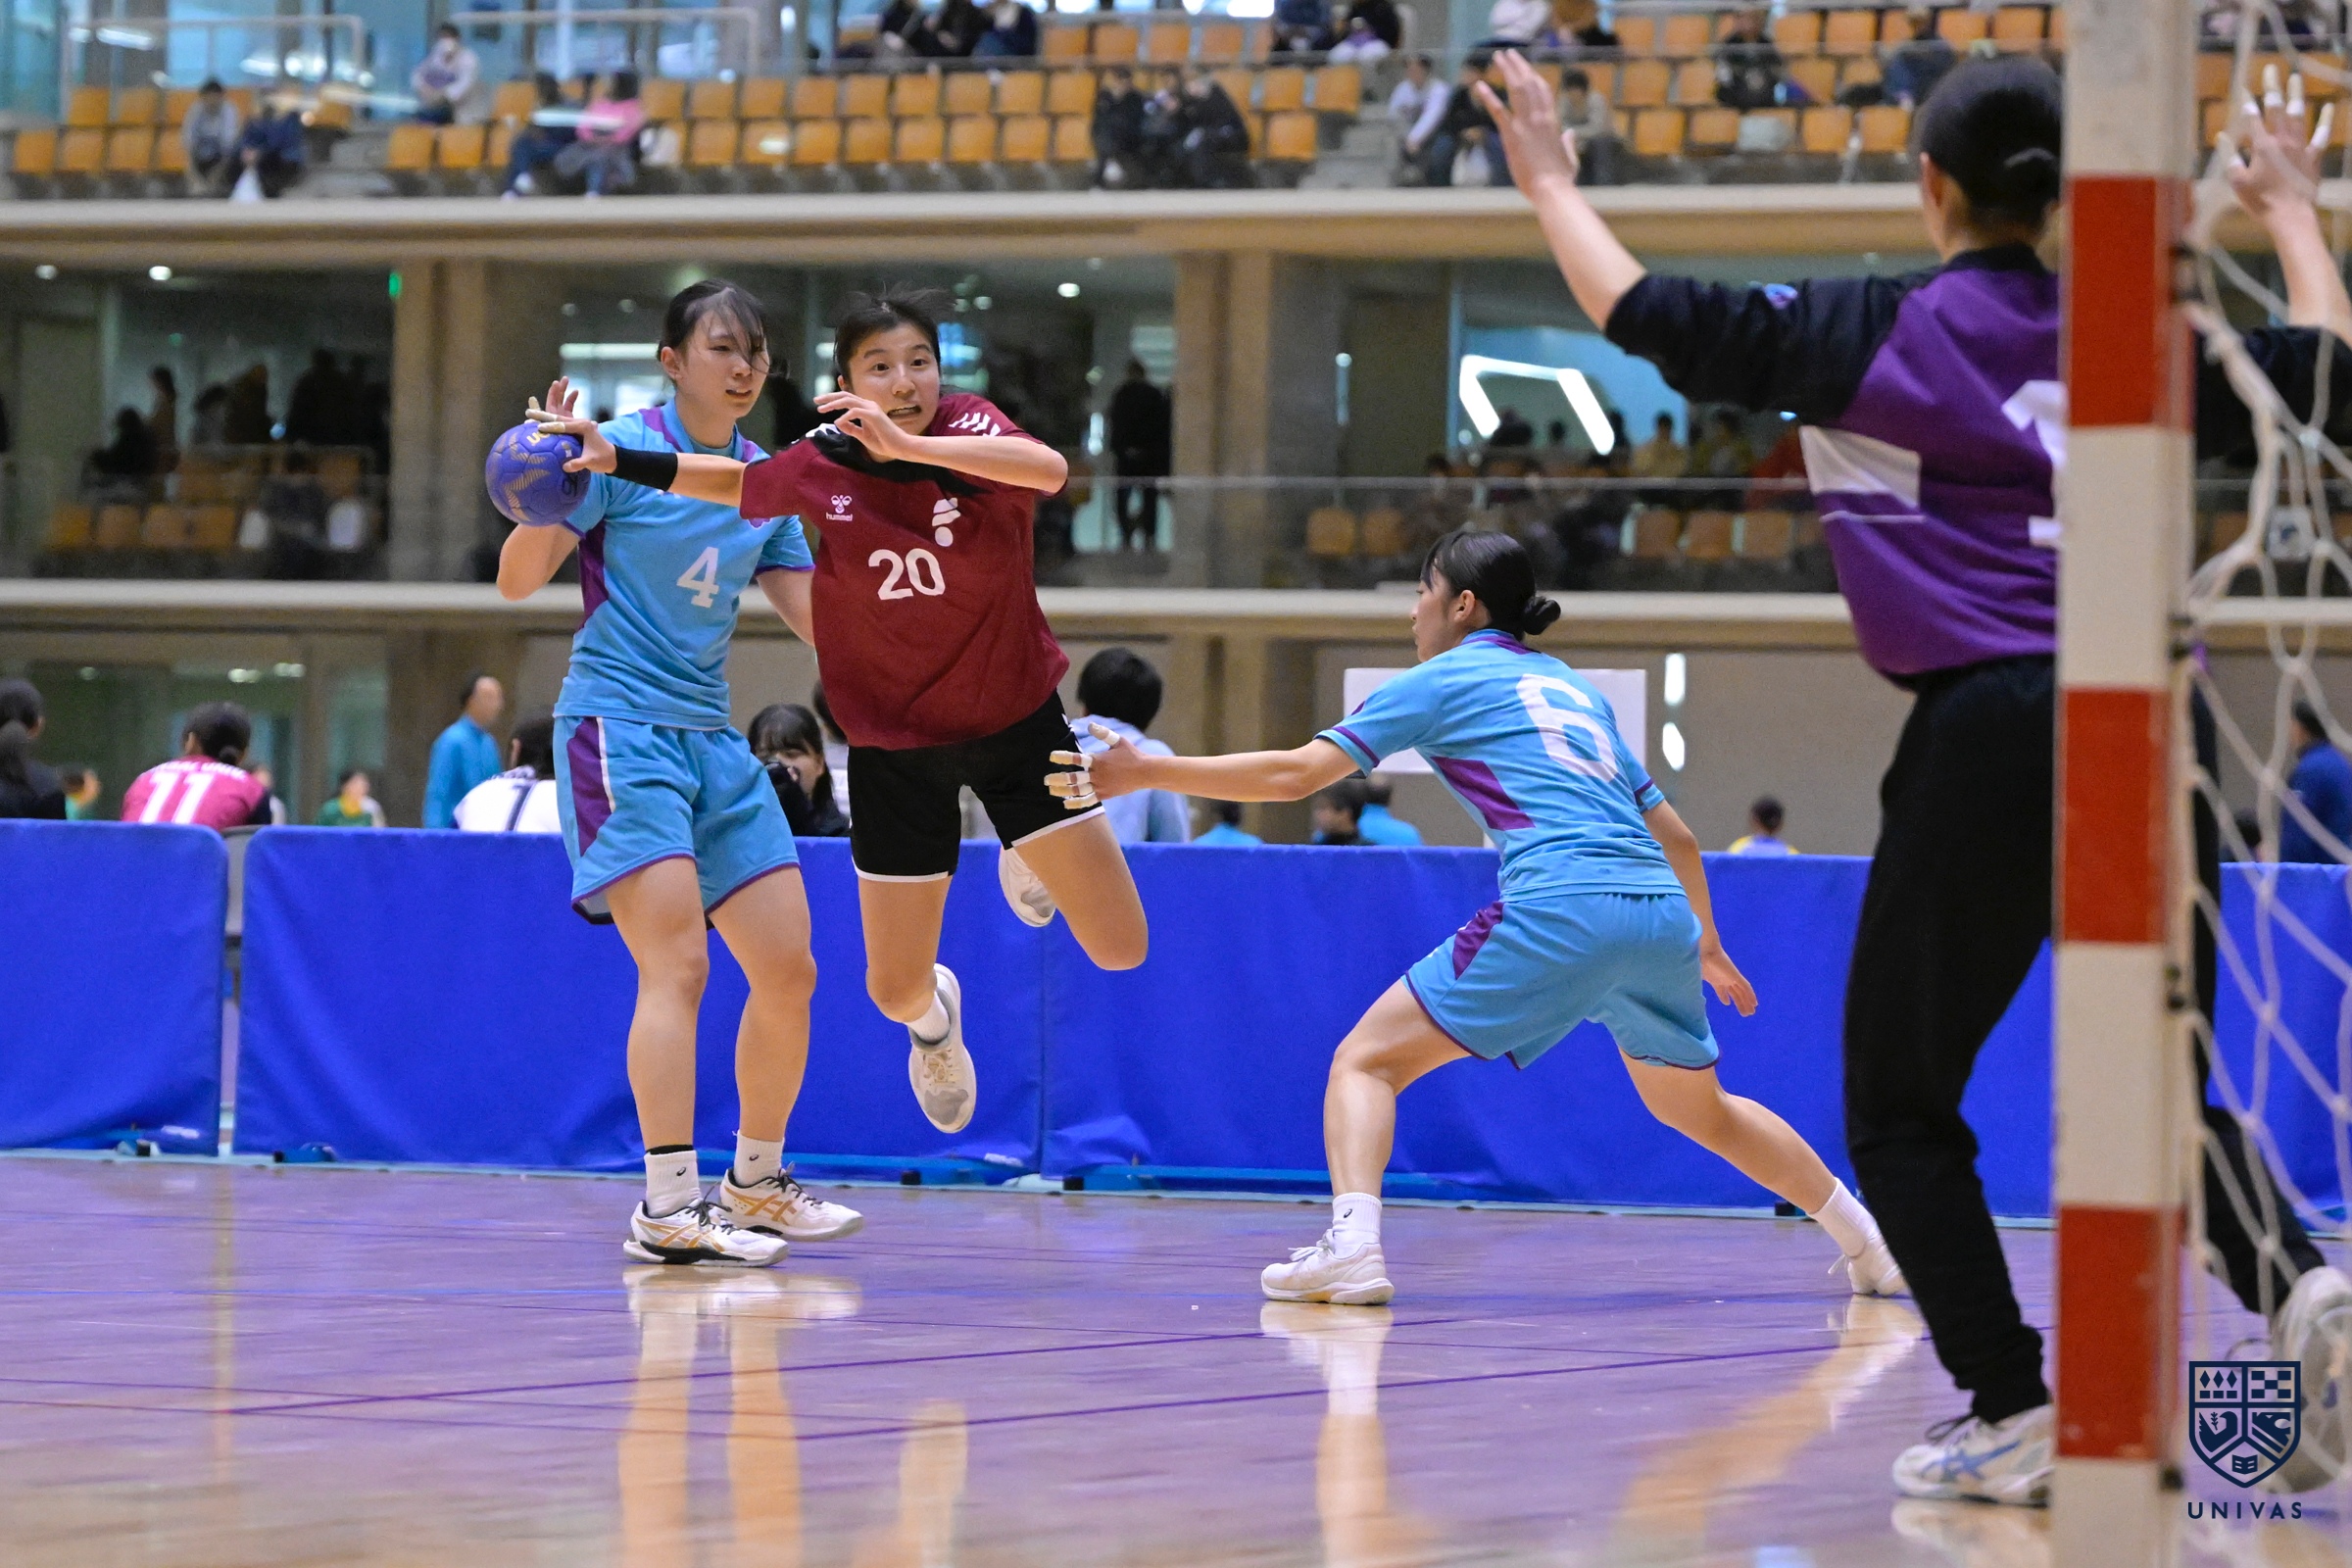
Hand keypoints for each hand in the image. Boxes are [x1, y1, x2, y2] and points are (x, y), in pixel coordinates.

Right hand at [531, 381, 615, 474]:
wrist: (614, 458)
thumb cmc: (603, 459)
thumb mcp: (591, 462)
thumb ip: (578, 463)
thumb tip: (565, 467)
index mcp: (584, 426)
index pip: (563, 426)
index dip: (550, 427)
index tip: (538, 428)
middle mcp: (581, 422)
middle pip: (558, 418)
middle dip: (542, 416)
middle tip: (527, 413)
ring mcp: (579, 425)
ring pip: (559, 420)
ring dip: (545, 418)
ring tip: (529, 416)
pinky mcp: (578, 430)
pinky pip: (562, 426)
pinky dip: (551, 425)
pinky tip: (540, 425)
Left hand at [815, 390, 919, 462]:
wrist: (900, 447)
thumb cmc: (884, 442)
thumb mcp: (862, 435)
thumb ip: (851, 428)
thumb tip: (837, 422)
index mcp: (866, 408)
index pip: (847, 398)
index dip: (832, 398)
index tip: (820, 402)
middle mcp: (868, 405)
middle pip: (845, 395)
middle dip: (828, 397)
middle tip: (816, 401)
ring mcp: (871, 409)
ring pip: (848, 400)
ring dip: (833, 403)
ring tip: (822, 409)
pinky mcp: (874, 415)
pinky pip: (855, 411)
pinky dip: (845, 416)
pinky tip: (838, 422)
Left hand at [1047, 721, 1141, 805]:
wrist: (1144, 773)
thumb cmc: (1131, 754)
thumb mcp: (1118, 740)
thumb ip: (1103, 733)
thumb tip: (1089, 724)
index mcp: (1099, 760)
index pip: (1078, 759)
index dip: (1064, 757)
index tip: (1052, 757)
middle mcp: (1098, 774)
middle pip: (1074, 778)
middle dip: (1058, 779)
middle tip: (1046, 779)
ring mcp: (1101, 786)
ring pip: (1078, 791)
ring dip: (1063, 791)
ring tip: (1051, 790)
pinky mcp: (1104, 795)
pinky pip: (1088, 801)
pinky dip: (1077, 803)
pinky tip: (1066, 804)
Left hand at [1474, 51, 1579, 195]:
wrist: (1552, 189)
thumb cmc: (1561, 178)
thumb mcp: (1569, 157)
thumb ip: (1568, 142)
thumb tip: (1570, 133)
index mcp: (1553, 122)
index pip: (1543, 92)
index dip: (1534, 77)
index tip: (1526, 67)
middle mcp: (1540, 117)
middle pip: (1529, 83)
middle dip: (1519, 66)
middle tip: (1508, 53)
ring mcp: (1526, 124)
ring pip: (1517, 89)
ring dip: (1507, 70)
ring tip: (1498, 56)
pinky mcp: (1512, 135)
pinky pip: (1499, 111)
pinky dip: (1488, 97)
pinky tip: (1479, 84)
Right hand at [1701, 940, 1756, 1016]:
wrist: (1702, 949)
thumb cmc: (1696, 962)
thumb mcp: (1696, 978)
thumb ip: (1696, 987)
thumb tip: (1690, 994)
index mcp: (1715, 980)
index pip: (1722, 990)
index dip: (1725, 997)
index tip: (1727, 1003)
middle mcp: (1725, 979)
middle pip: (1735, 993)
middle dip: (1740, 1003)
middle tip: (1745, 1013)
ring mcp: (1731, 977)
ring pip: (1742, 992)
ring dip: (1746, 1002)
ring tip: (1751, 1013)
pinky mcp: (1735, 975)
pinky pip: (1746, 986)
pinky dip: (1750, 995)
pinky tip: (1754, 1003)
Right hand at [2223, 64, 2331, 222]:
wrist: (2290, 216)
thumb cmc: (2260, 201)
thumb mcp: (2237, 182)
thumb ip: (2230, 157)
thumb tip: (2222, 137)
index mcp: (2262, 147)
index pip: (2252, 118)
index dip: (2247, 102)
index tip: (2242, 87)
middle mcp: (2282, 141)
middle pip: (2277, 108)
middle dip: (2273, 87)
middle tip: (2272, 70)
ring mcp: (2300, 147)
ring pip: (2299, 114)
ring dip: (2297, 94)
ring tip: (2295, 77)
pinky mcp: (2313, 157)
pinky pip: (2321, 134)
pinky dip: (2325, 120)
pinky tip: (2327, 107)